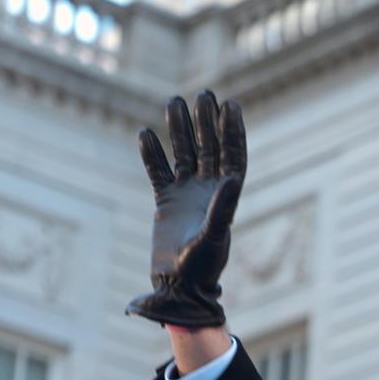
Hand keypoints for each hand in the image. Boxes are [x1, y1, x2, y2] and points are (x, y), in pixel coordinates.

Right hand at [126, 91, 244, 327]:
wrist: (179, 286)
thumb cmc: (202, 267)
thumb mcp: (214, 237)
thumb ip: (223, 208)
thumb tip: (233, 179)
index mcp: (226, 197)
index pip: (232, 156)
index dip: (232, 131)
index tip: (230, 105)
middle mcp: (208, 192)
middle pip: (208, 148)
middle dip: (206, 122)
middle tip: (203, 93)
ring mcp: (187, 195)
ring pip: (183, 154)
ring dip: (179, 130)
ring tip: (173, 101)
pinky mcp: (166, 202)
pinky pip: (159, 171)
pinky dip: (152, 154)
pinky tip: (145, 133)